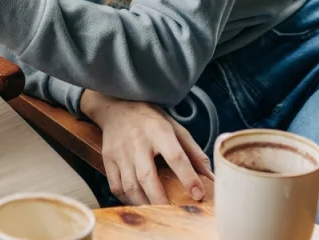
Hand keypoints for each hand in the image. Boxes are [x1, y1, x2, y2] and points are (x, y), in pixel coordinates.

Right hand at [82, 92, 212, 205]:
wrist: (116, 105)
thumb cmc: (151, 119)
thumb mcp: (176, 128)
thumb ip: (194, 153)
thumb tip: (211, 177)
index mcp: (159, 132)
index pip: (175, 156)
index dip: (188, 177)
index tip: (198, 194)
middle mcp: (138, 142)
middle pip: (148, 176)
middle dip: (160, 199)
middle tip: (172, 213)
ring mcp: (120, 152)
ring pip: (130, 185)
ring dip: (143, 203)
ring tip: (155, 212)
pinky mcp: (108, 159)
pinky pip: (115, 185)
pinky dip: (127, 199)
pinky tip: (138, 202)